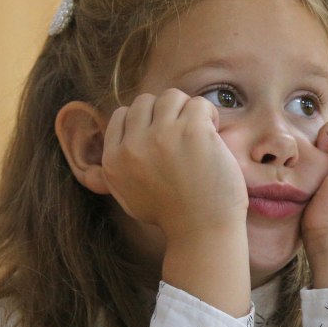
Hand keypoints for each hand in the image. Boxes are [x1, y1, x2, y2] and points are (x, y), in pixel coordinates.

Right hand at [102, 89, 246, 238]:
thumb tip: (119, 140)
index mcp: (113, 160)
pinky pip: (198, 104)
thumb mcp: (127, 195)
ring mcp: (162, 135)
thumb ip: (118, 168)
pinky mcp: (192, 130)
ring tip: (200, 133)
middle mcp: (134, 145)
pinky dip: (209, 115)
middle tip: (183, 136)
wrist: (203, 230)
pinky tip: (214, 134)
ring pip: (172, 96)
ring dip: (187, 111)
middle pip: (145, 101)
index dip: (144, 121)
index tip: (162, 138)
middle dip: (165, 113)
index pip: (121, 115)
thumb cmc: (172, 215)